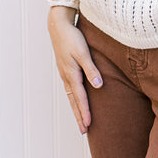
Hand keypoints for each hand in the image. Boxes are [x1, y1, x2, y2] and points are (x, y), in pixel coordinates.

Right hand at [47, 6, 102, 132]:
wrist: (58, 26)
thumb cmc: (73, 38)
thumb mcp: (84, 53)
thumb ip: (91, 70)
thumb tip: (99, 86)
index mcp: (71, 74)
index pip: (80, 98)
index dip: (85, 112)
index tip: (88, 125)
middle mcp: (66, 76)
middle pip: (74, 101)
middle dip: (79, 116)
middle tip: (84, 131)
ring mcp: (64, 73)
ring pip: (71, 96)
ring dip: (76, 109)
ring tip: (81, 121)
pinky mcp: (65, 69)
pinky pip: (70, 88)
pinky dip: (74, 98)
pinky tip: (76, 101)